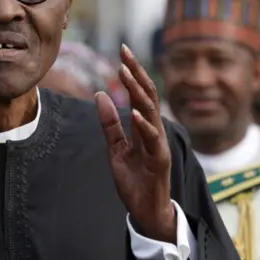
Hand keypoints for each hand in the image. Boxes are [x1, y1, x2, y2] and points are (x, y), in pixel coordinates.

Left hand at [95, 44, 175, 242]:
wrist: (145, 209)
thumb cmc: (134, 178)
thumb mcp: (115, 147)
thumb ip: (109, 123)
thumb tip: (99, 94)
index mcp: (143, 126)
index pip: (139, 92)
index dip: (131, 71)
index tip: (122, 50)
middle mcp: (153, 130)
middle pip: (147, 95)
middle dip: (136, 72)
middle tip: (125, 52)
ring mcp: (158, 144)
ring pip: (151, 112)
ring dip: (138, 92)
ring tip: (125, 73)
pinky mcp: (159, 160)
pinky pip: (152, 140)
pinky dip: (144, 125)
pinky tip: (134, 112)